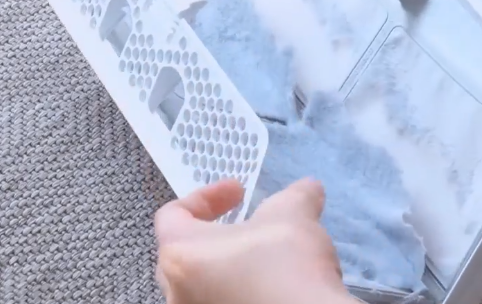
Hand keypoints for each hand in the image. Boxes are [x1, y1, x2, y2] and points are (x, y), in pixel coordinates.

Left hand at [154, 178, 352, 303]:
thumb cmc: (284, 266)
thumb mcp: (292, 216)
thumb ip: (294, 196)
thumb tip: (308, 189)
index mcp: (180, 254)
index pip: (172, 215)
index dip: (207, 197)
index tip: (240, 193)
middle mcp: (177, 292)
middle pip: (182, 254)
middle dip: (214, 235)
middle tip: (247, 228)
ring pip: (201, 288)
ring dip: (228, 269)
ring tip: (265, 262)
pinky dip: (240, 296)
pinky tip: (272, 293)